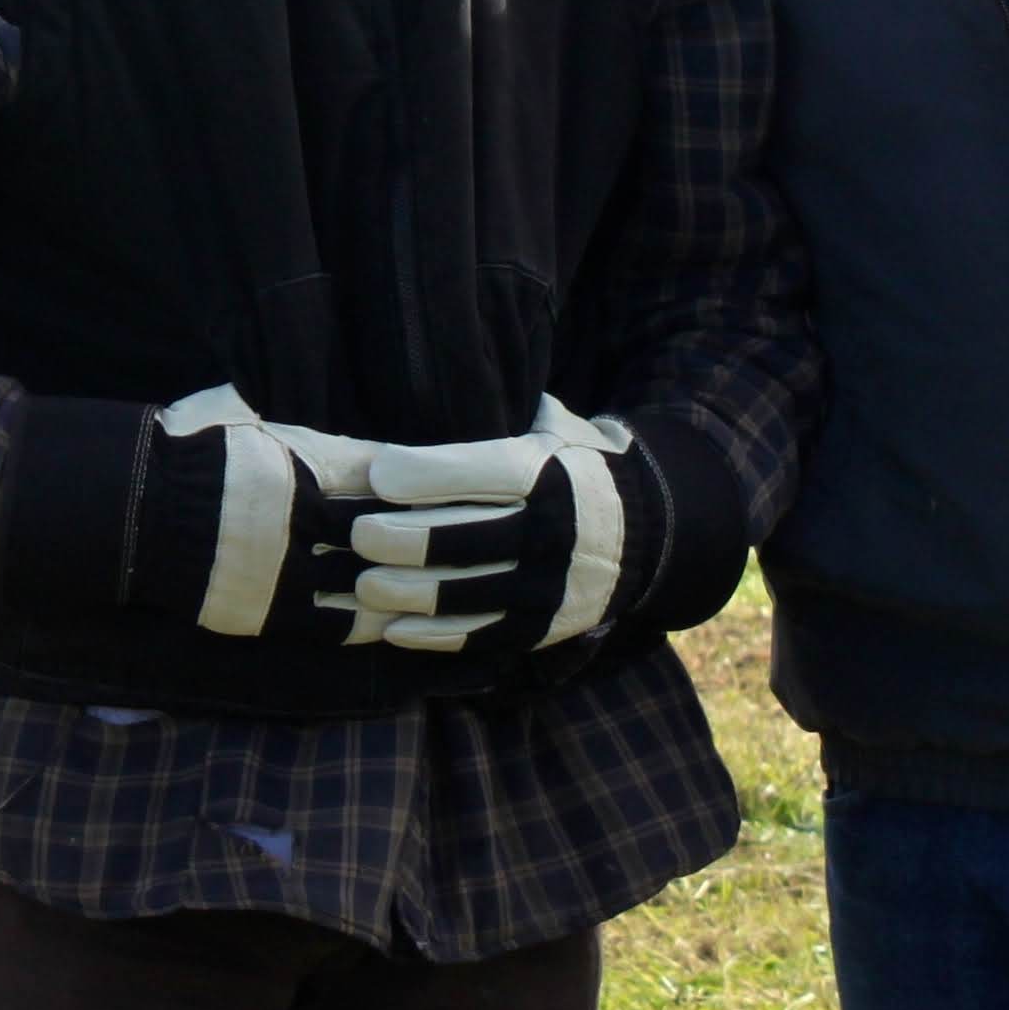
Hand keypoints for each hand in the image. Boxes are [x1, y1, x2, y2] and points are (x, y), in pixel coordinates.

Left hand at [307, 398, 643, 654]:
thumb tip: (440, 373)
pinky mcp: (541, 628)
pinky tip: (393, 625)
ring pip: (460, 593)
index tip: (376, 474)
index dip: (421, 474)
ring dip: (402, 591)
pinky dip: (431, 634)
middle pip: (458, 539)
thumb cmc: (575, 468)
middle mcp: (550, 531)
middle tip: (357, 534)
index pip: (477, 473)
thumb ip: (507, 412)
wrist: (651, 533)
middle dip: (397, 538)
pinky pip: (477, 636)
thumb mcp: (556, 429)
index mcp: (546, 474)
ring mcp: (546, 586)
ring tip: (363, 583)